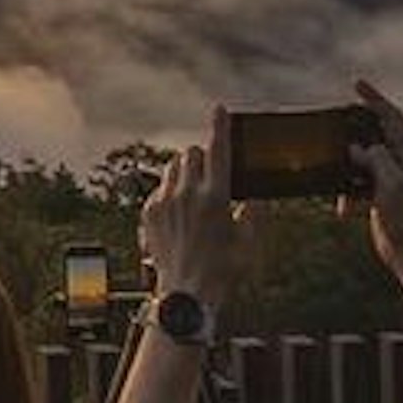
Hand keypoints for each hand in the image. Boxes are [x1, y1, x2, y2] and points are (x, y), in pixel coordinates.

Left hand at [140, 131, 246, 310]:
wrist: (186, 293)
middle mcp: (187, 194)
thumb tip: (254, 199)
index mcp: (216, 197)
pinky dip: (170, 192)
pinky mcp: (148, 213)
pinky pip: (159, 188)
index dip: (220, 126)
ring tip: (194, 195)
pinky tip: (178, 212)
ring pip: (172, 168)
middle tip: (209, 175)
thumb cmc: (224, 270)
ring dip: (184, 172)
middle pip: (190, 152)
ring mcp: (164, 202)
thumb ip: (253, 214)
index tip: (220, 109)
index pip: (218, 150)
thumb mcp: (250, 242)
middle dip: (201, 157)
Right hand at [348, 79, 402, 266]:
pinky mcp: (381, 194)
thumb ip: (377, 160)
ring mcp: (392, 179)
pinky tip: (342, 206)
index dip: (375, 99)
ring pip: (364, 159)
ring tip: (335, 170)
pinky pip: (358, 182)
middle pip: (377, 134)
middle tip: (336, 123)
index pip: (393, 118)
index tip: (356, 85)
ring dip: (348, 166)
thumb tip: (357, 147)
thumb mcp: (392, 185)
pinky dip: (347, 191)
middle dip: (356, 129)